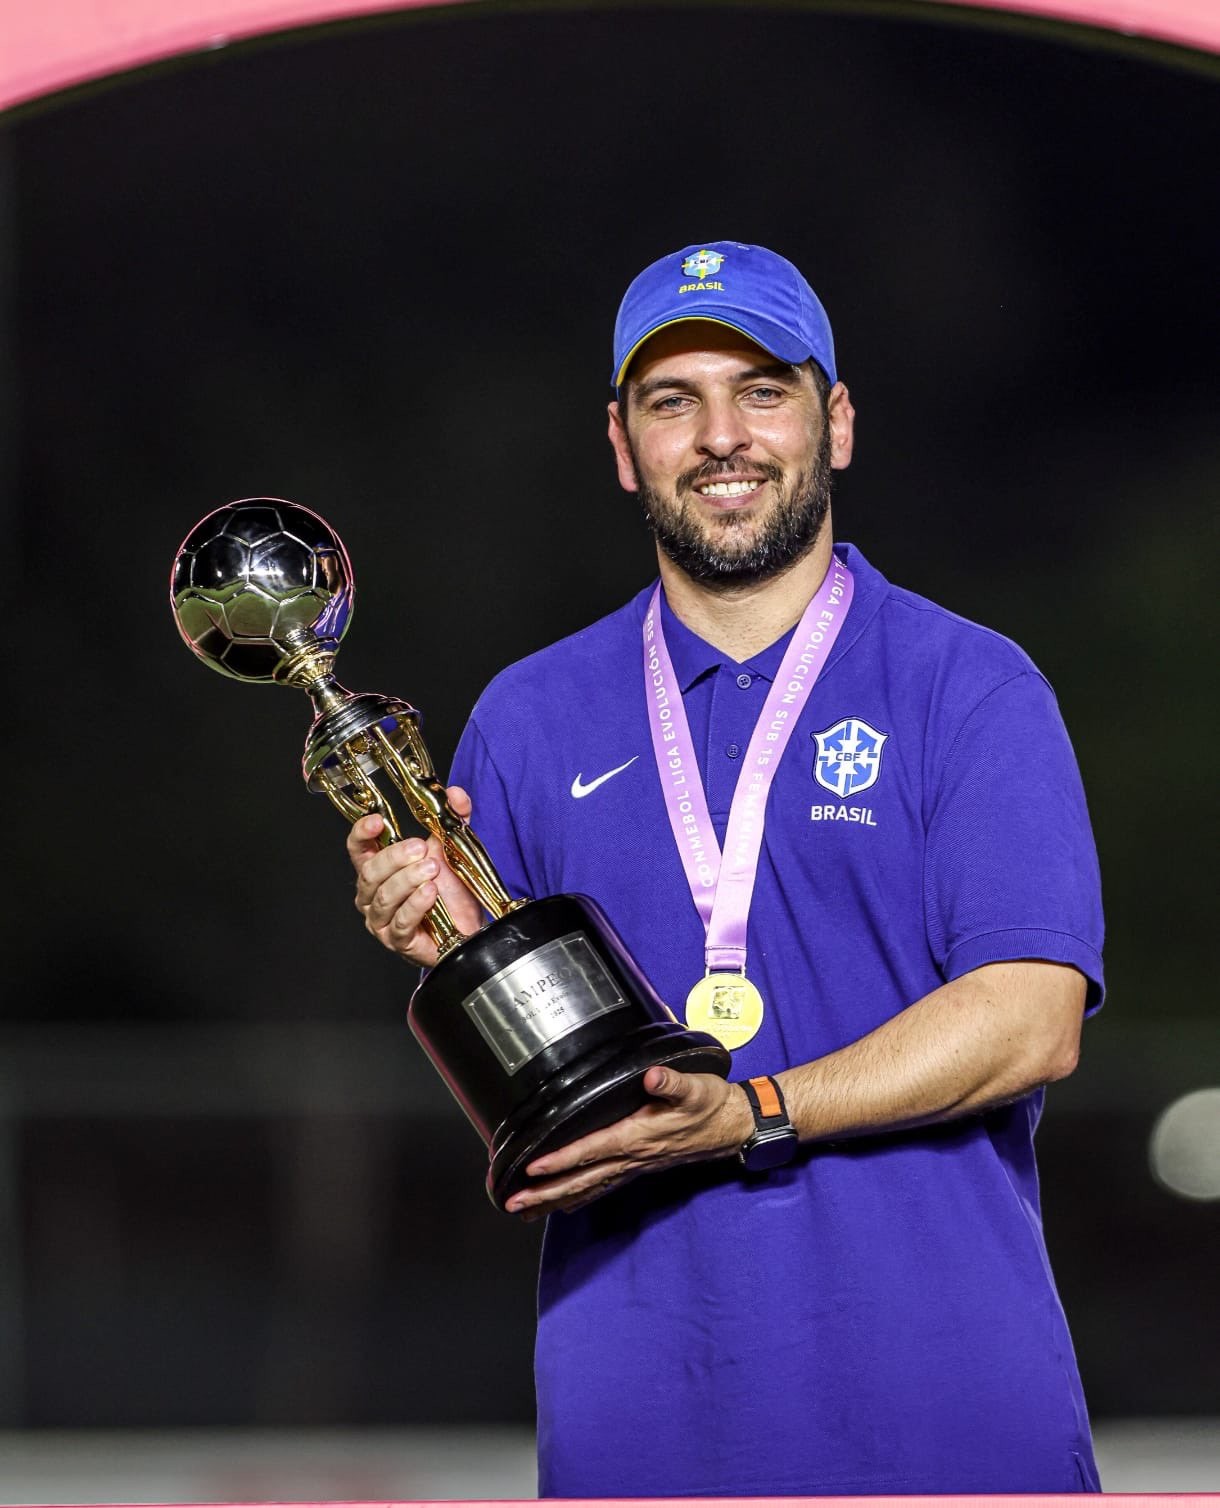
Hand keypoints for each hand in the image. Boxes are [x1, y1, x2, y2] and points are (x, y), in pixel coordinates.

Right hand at [347, 786, 483, 967]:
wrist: (468, 927)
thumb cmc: (451, 892)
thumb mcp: (452, 849)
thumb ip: (453, 820)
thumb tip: (456, 794)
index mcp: (379, 868)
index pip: (357, 848)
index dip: (362, 833)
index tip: (376, 821)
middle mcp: (372, 894)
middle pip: (370, 872)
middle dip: (395, 857)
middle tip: (421, 849)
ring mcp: (382, 919)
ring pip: (384, 896)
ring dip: (409, 880)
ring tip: (433, 870)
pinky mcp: (397, 941)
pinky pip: (400, 922)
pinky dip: (416, 905)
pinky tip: (431, 893)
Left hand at [505, 1067, 754, 1219]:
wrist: (731, 1125)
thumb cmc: (711, 1104)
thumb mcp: (695, 1087)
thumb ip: (672, 1082)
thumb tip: (652, 1076)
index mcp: (639, 1136)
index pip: (592, 1150)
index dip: (562, 1160)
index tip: (533, 1168)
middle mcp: (633, 1156)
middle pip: (582, 1179)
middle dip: (546, 1192)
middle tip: (513, 1203)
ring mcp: (635, 1165)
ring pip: (588, 1187)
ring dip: (555, 1200)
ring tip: (524, 1210)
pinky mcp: (639, 1166)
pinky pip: (602, 1186)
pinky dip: (579, 1196)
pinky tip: (562, 1204)